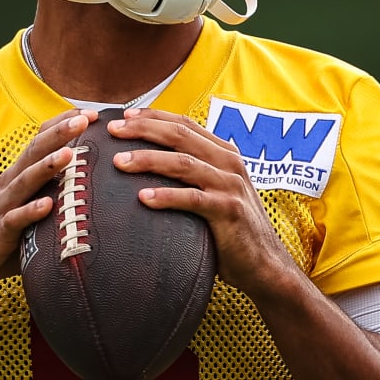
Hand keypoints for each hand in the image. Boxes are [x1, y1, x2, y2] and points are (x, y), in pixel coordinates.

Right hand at [0, 110, 93, 295]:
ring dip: (47, 166)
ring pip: (25, 182)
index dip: (60, 126)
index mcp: (16, 178)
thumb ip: (48, 198)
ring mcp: (1, 209)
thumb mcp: (23, 210)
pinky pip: (15, 221)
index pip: (38, 143)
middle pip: (33, 153)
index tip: (89, 113)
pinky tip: (48, 205)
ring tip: (69, 152)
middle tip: (85, 118)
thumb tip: (87, 191)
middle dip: (59, 134)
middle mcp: (8, 187)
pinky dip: (31, 212)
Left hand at [107, 108, 300, 297]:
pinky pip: (192, 199)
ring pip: (183, 162)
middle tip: (114, 131)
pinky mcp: (228, 211)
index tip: (125, 116)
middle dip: (143, 130)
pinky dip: (166, 197)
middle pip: (180, 136)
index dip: (154, 116)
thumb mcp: (217, 192)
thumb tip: (152, 165)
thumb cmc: (232, 229)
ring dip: (148, 159)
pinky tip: (143, 198)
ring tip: (120, 162)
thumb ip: (195, 174)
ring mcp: (230, 186)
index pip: (185, 124)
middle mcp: (229, 164)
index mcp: (225, 154)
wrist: (264, 263)